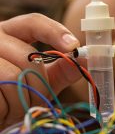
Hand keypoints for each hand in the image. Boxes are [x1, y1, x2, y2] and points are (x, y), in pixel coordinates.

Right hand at [0, 13, 80, 128]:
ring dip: (23, 100)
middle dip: (39, 84)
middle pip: (29, 56)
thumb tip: (87, 58)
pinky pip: (2, 93)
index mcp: (11, 34)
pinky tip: (3, 111)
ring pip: (15, 76)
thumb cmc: (16, 97)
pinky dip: (8, 109)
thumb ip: (64, 68)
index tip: (74, 46)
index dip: (55, 31)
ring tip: (15, 107)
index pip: (34, 22)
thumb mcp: (43, 80)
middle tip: (34, 99)